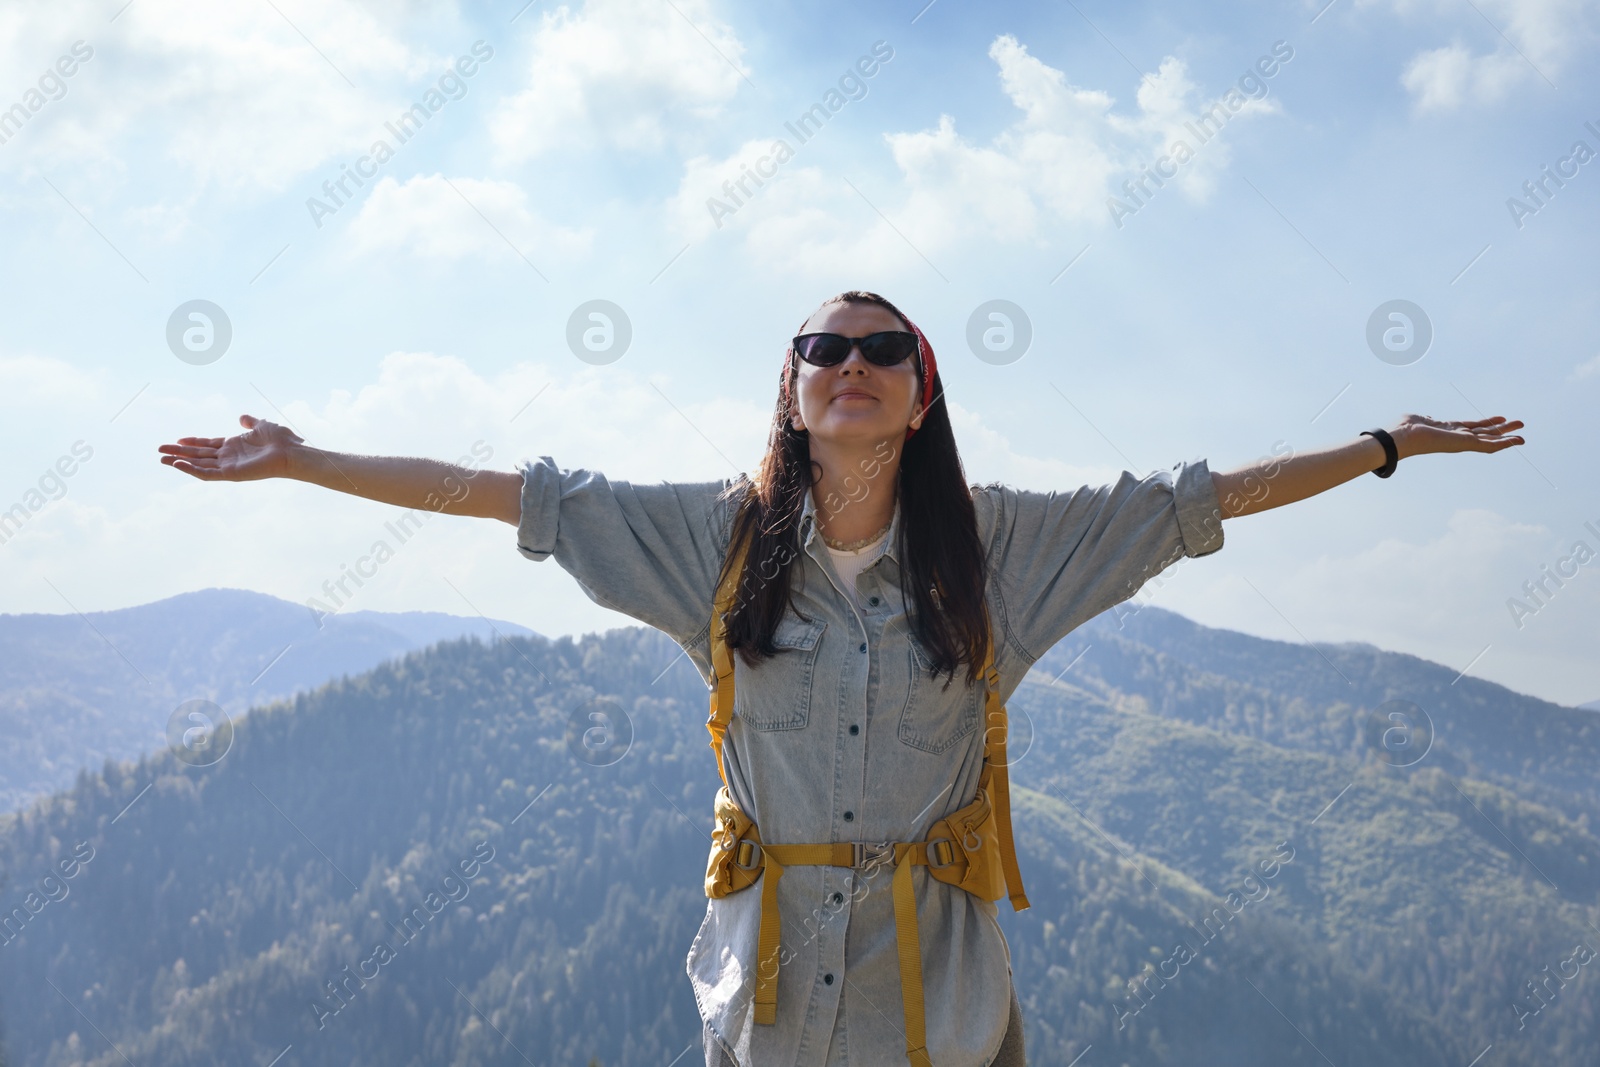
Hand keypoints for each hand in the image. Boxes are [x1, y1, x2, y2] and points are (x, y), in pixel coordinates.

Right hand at [158, 414, 304, 480]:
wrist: (292, 451)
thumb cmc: (281, 440)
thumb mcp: (262, 425)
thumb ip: (250, 422)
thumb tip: (242, 417)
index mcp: (234, 446)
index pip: (208, 445)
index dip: (192, 443)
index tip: (177, 440)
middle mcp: (230, 457)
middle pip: (199, 455)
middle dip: (179, 453)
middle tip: (160, 451)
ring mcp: (229, 466)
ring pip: (199, 465)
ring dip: (180, 462)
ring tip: (162, 459)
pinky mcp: (232, 474)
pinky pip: (208, 474)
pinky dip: (192, 470)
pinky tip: (179, 465)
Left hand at [1392, 414, 1525, 458]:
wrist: (1402, 436)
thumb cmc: (1404, 428)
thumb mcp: (1419, 419)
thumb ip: (1426, 419)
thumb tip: (1427, 418)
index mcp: (1449, 429)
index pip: (1473, 427)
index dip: (1487, 423)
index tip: (1500, 418)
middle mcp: (1458, 437)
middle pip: (1485, 432)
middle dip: (1502, 429)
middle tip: (1519, 424)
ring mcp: (1462, 442)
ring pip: (1490, 439)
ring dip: (1508, 436)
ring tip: (1523, 433)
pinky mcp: (1465, 445)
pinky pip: (1489, 445)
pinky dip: (1504, 444)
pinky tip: (1517, 441)